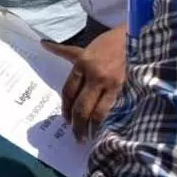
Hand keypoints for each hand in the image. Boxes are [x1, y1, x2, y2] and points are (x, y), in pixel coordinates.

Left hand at [42, 24, 127, 142]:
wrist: (133, 38)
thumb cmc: (107, 44)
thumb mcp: (84, 47)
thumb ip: (64, 51)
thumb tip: (43, 44)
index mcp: (81, 64)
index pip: (68, 91)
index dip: (65, 108)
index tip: (65, 119)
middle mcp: (93, 74)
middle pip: (80, 105)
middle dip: (77, 123)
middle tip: (75, 136)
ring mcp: (110, 83)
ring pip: (96, 111)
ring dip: (91, 127)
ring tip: (88, 137)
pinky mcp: (124, 88)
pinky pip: (111, 109)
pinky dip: (106, 121)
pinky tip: (104, 129)